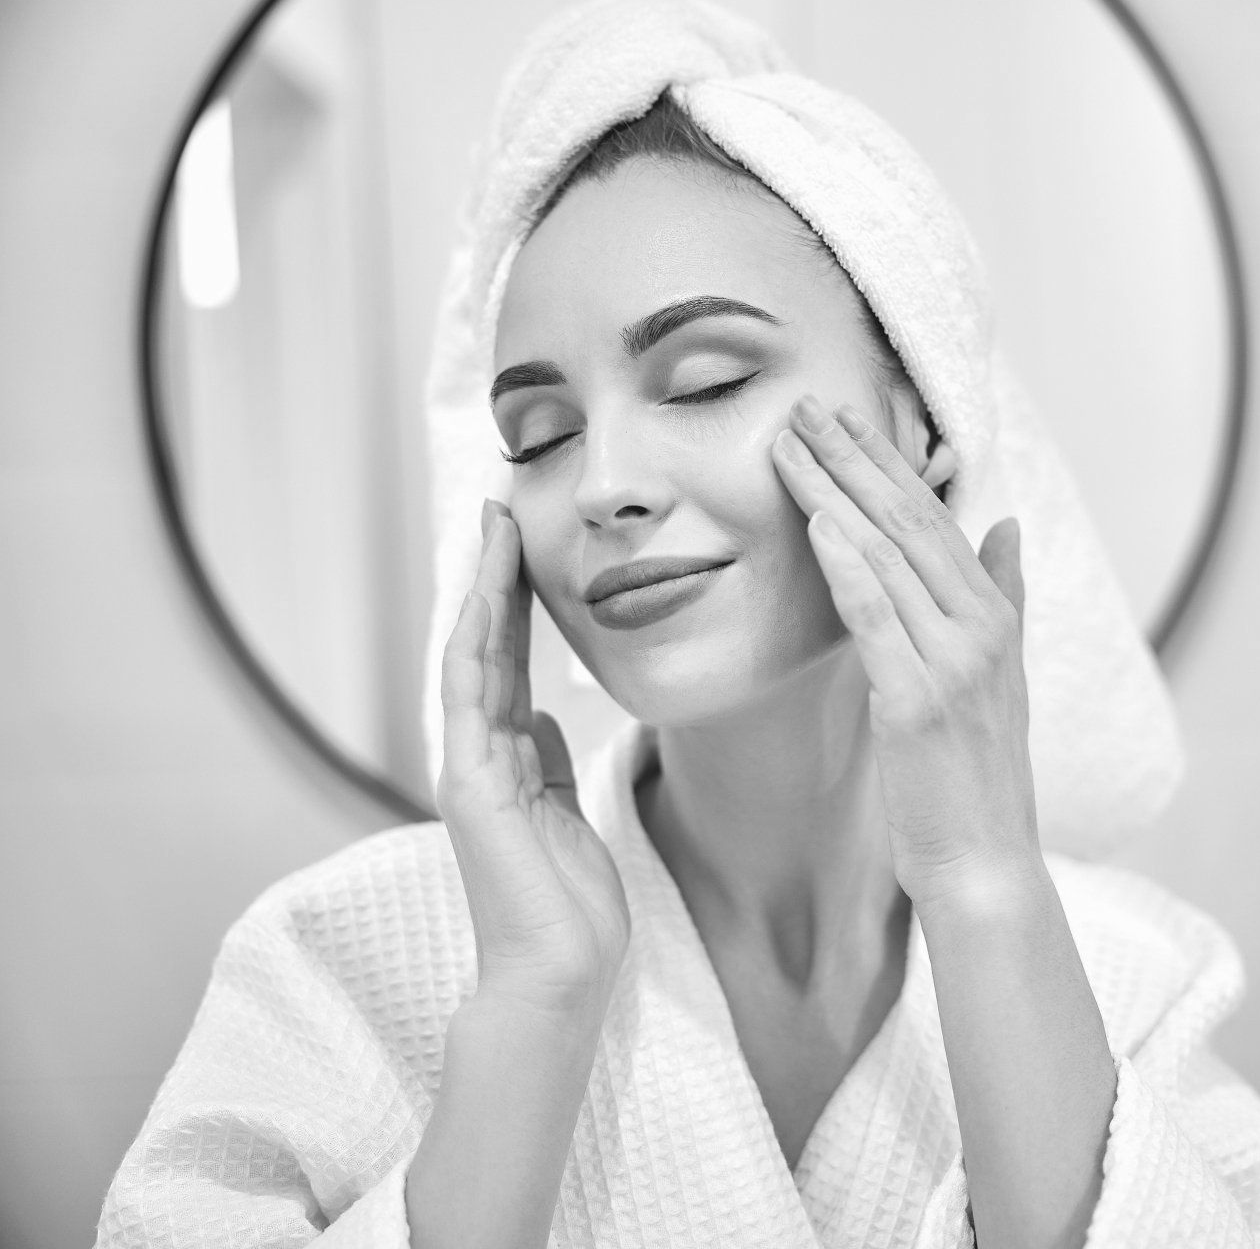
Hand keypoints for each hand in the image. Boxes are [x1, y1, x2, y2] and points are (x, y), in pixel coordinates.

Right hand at [436, 499, 631, 1013]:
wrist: (560, 972)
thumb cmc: (569, 906)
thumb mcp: (568, 814)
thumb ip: (548, 763)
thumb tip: (540, 716)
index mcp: (508, 760)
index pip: (507, 663)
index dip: (514, 603)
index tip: (524, 546)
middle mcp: (481, 755)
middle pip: (483, 647)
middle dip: (493, 578)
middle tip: (499, 510)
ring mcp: (469, 768)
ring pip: (470, 658)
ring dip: (482, 593)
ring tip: (494, 530)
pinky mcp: (469, 787)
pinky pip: (467, 699)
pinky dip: (472, 645)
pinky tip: (483, 597)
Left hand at [771, 393, 1042, 910]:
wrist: (986, 866)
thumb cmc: (979, 779)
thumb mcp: (1003, 678)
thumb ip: (1002, 596)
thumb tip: (1008, 526)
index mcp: (997, 620)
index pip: (936, 520)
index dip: (888, 463)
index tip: (844, 418)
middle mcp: (982, 630)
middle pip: (910, 521)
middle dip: (854, 457)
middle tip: (805, 405)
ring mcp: (952, 664)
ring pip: (887, 556)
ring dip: (834, 492)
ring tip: (789, 445)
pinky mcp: (916, 703)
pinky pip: (876, 617)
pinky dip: (847, 564)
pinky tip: (816, 521)